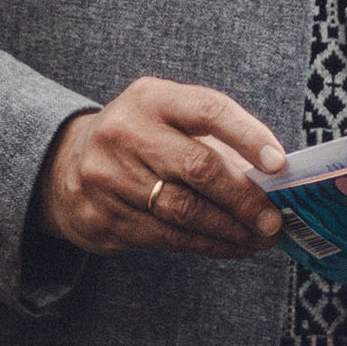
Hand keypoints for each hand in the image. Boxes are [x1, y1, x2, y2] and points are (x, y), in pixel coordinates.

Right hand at [31, 76, 288, 258]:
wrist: (67, 165)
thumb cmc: (139, 139)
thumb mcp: (167, 118)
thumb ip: (215, 138)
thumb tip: (272, 178)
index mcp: (150, 99)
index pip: (208, 110)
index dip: (248, 135)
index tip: (279, 163)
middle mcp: (126, 133)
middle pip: (198, 167)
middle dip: (244, 198)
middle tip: (273, 219)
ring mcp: (110, 178)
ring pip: (185, 210)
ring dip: (231, 229)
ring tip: (260, 237)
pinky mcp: (106, 217)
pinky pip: (169, 237)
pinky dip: (209, 245)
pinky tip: (232, 246)